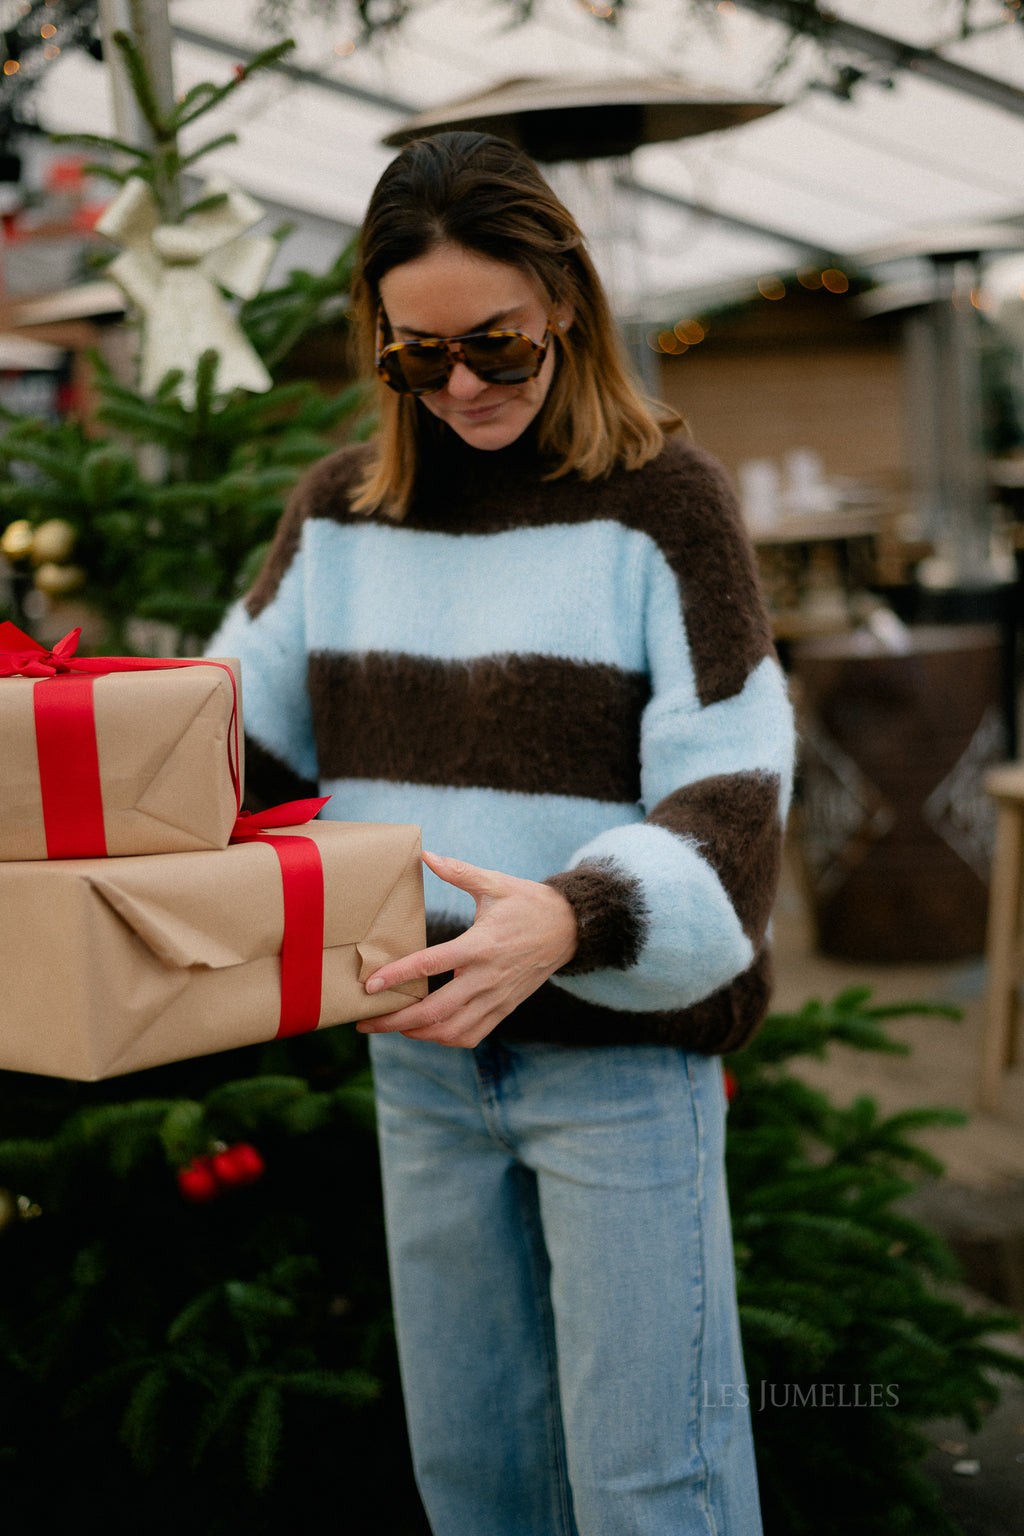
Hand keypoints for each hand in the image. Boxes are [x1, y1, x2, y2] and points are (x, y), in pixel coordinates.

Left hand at [356, 851, 577, 1048]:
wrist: (569, 929)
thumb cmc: (528, 902)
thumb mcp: (496, 882)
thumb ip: (459, 872)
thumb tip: (426, 855)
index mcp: (482, 945)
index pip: (431, 964)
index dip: (398, 976)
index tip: (370, 986)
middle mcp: (488, 977)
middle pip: (436, 1011)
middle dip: (397, 1020)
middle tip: (367, 1023)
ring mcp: (497, 997)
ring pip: (452, 1030)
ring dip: (418, 1034)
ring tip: (392, 1027)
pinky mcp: (504, 1008)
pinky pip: (472, 1034)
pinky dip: (445, 1038)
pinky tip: (426, 1031)